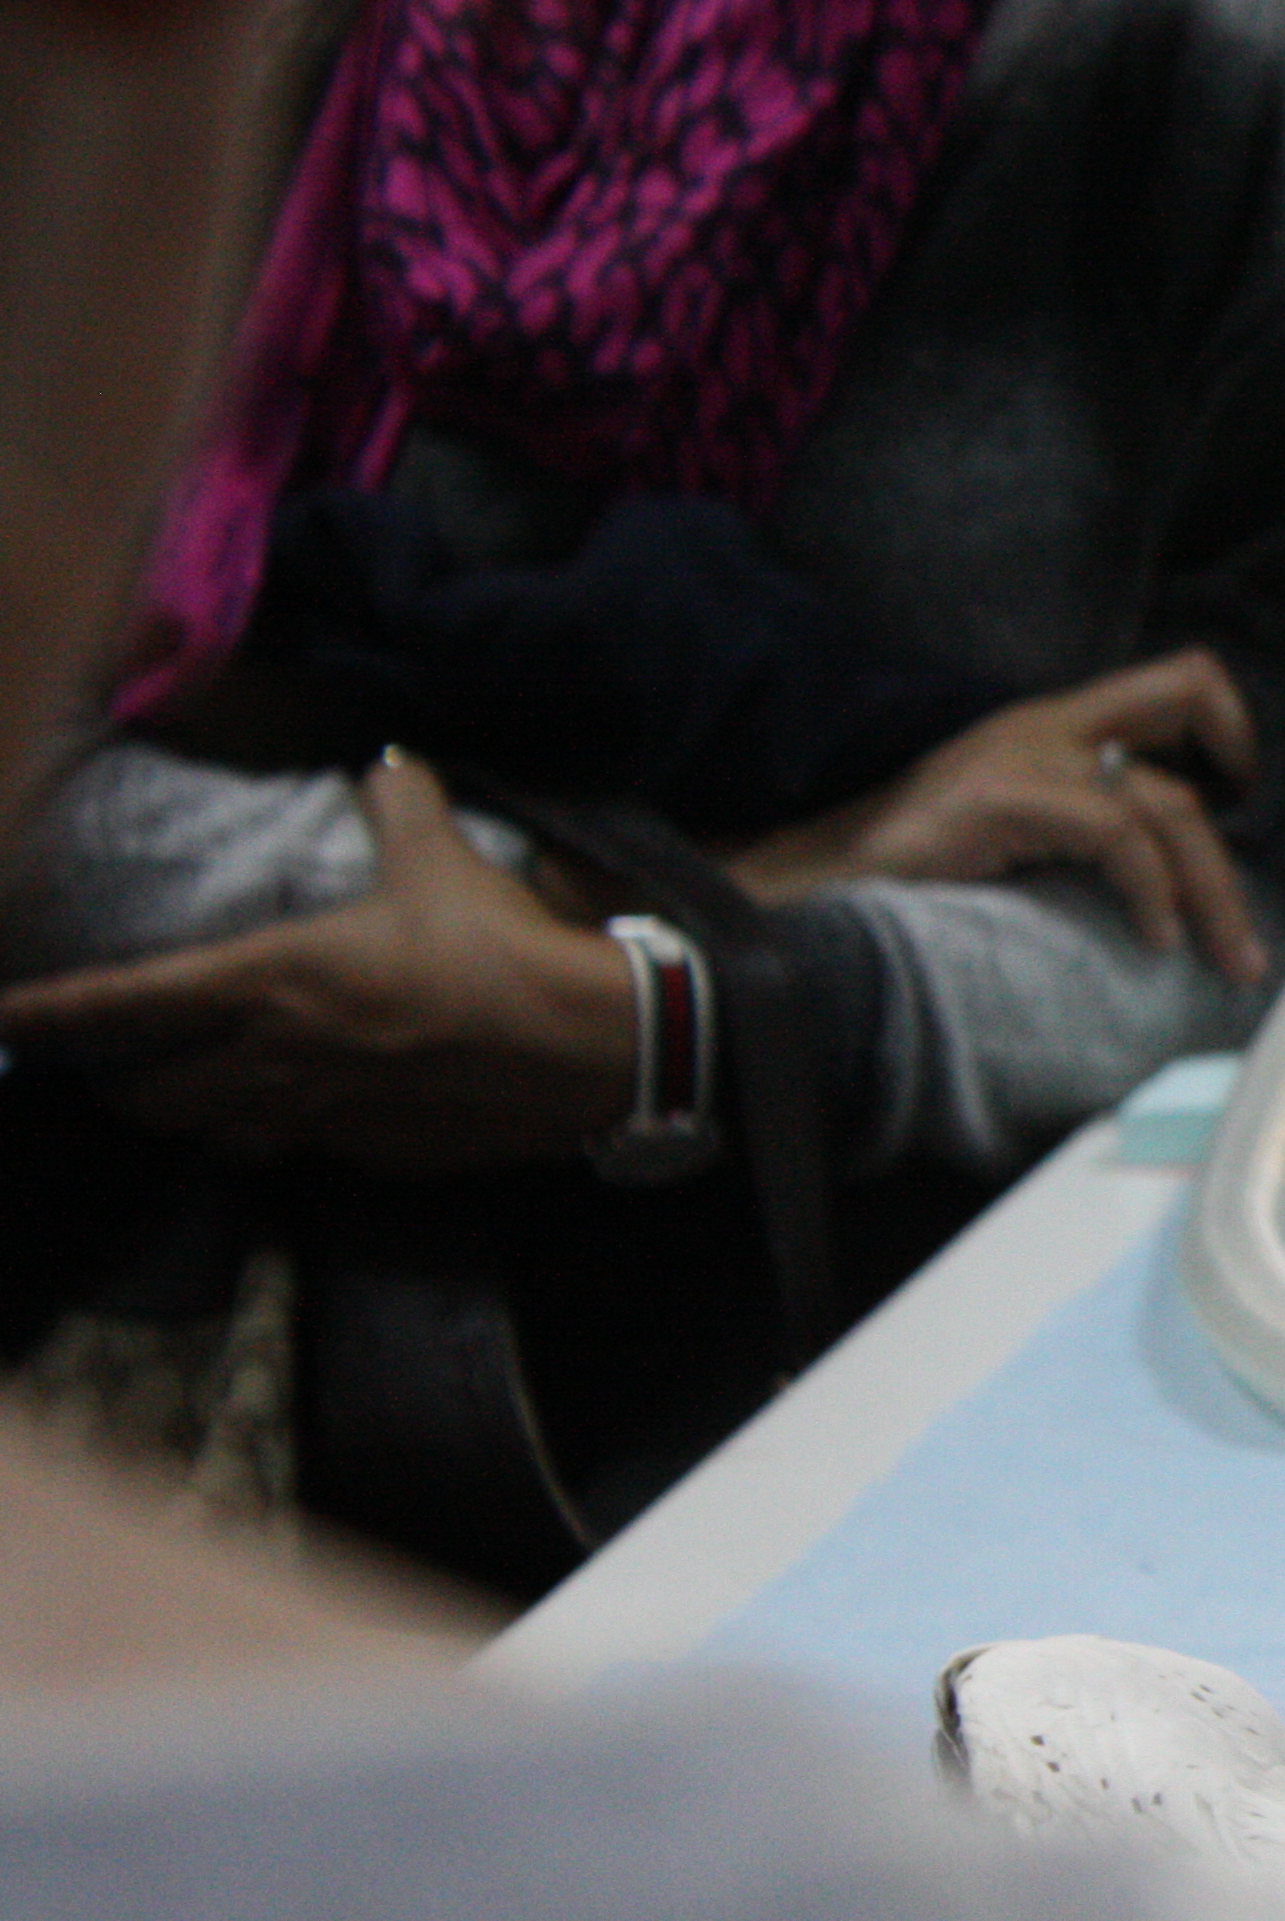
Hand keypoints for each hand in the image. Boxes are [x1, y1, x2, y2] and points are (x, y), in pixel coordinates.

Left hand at [0, 753, 636, 1171]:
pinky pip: (306, 1150)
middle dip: (120, 1084)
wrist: (590, 1047)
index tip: (1, 1022)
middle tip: (114, 1068)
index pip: (129, 1002)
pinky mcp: (379, 1156)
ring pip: (219, 1136)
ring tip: (200, 1098)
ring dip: (196, 1119)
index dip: (51, 1013)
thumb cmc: (500, 949)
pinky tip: (316, 1115)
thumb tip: (387, 764)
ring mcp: (326, 1119)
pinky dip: (290, 1134)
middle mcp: (279, 1059)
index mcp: (274, 981)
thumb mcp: (446, 859)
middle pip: (155, 1096)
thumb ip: (401, 806)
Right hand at [731, 646, 1267, 982]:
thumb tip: (1176, 897)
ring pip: (1165, 803)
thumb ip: (1085, 842)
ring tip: (1223, 958)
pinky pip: (1115, 834)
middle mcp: (1044, 725)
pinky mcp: (1001, 797)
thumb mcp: (1018, 845)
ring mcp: (1022, 755)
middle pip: (1187, 706)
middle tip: (1247, 935)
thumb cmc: (913, 883)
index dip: (1229, 721)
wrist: (811, 894)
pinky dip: (1151, 891)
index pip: (1172, 680)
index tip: (1246, 794)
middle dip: (1231, 831)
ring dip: (1210, 892)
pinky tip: (1154, 938)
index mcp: (1052, 729)